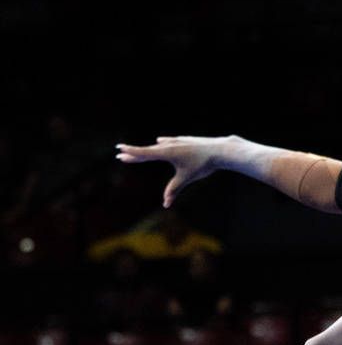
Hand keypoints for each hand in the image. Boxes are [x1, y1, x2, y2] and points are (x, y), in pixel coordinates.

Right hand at [115, 135, 233, 206]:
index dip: (131, 153)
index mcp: (166, 152)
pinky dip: (162, 143)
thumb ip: (174, 189)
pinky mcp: (185, 141)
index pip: (144, 153)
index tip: (119, 150)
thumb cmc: (202, 164)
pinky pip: (169, 142)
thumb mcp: (186, 178)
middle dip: (135, 154)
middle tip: (121, 155)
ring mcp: (177, 141)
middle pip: (148, 150)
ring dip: (148, 149)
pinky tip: (161, 140)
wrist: (220, 150)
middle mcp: (170, 145)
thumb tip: (166, 204)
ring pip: (159, 146)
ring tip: (138, 151)